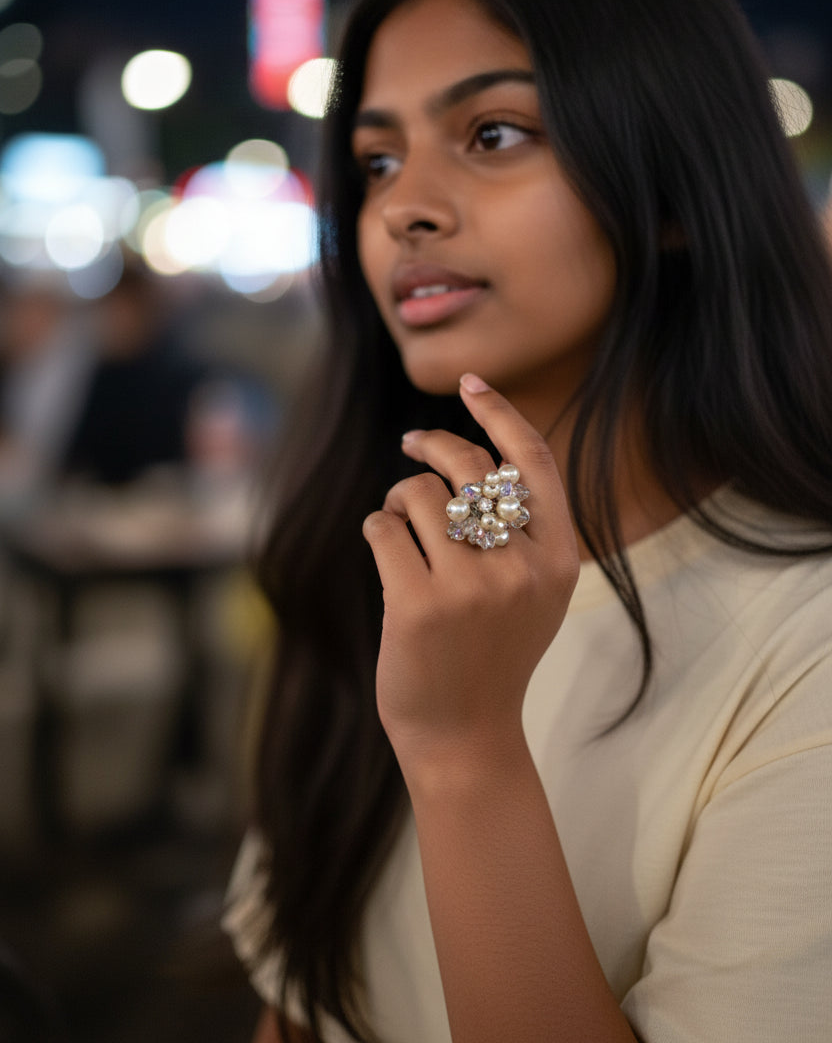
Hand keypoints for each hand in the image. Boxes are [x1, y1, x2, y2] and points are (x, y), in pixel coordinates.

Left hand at [362, 373, 579, 780]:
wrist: (464, 735)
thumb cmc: (492, 651)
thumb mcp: (532, 590)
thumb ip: (520, 527)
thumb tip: (472, 447)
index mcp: (558, 559)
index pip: (532, 461)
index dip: (499, 413)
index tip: (469, 382)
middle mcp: (521, 568)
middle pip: (469, 466)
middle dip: (433, 444)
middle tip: (411, 441)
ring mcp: (471, 587)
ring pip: (418, 494)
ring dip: (399, 500)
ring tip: (401, 528)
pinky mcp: (418, 604)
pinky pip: (383, 528)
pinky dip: (377, 529)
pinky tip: (386, 552)